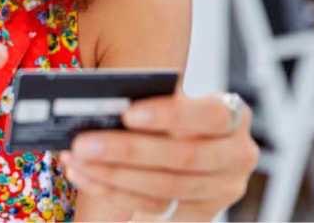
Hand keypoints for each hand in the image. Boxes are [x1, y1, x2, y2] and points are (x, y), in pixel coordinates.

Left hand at [59, 92, 260, 221]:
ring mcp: (223, 189)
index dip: (168, 115)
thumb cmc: (172, 115)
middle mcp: (237, 155)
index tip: (127, 113)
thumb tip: (101, 104)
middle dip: (127, 151)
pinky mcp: (202, 213)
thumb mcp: (170, 101)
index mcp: (233, 115)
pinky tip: (84, 176)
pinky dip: (113, 192)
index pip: (208, 115)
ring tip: (75, 160)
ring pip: (166, 188)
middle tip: (82, 143)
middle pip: (182, 157)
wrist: (192, 152)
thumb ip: (149, 103)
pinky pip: (155, 208)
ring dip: (112, 175)